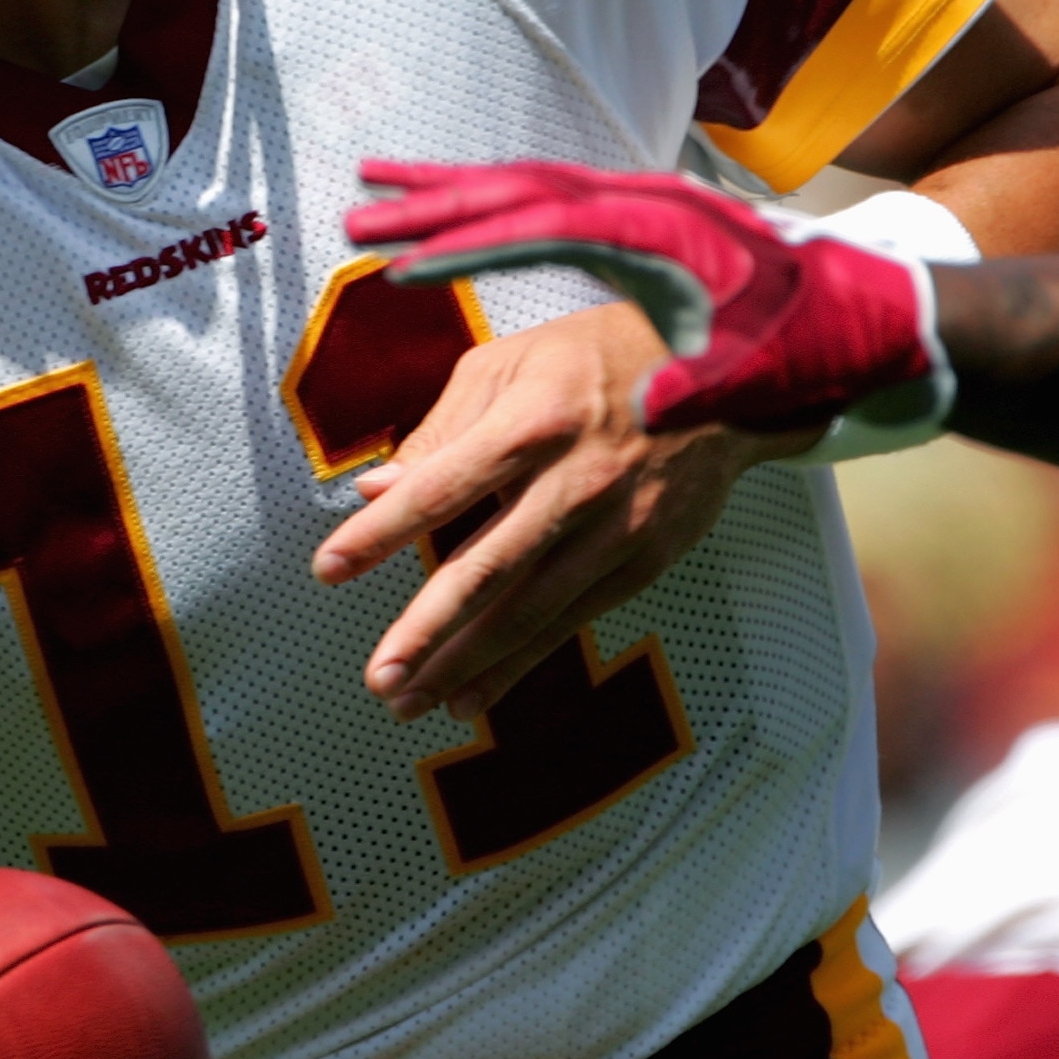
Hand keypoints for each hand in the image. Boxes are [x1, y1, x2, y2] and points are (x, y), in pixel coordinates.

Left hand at [312, 299, 784, 718]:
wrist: (729, 370)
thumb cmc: (603, 355)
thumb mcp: (515, 360)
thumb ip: (444, 427)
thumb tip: (378, 488)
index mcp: (534, 419)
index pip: (441, 486)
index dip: (381, 533)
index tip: (328, 569)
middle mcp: (575, 480)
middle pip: (487, 568)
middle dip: (426, 631)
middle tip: (378, 677)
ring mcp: (616, 527)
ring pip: (529, 611)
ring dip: (466, 665)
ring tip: (409, 702)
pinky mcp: (645, 560)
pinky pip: (571, 623)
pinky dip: (520, 665)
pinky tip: (474, 697)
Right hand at [344, 160, 942, 437]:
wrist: (877, 304)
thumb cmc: (821, 340)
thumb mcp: (767, 373)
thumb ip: (707, 392)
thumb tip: (650, 415)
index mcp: (668, 236)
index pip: (552, 228)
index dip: (473, 243)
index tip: (406, 260)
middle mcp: (644, 205)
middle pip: (523, 189)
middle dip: (437, 202)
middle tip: (361, 217)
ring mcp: (641, 205)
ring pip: (528, 183)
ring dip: (452, 191)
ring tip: (373, 194)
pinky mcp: (639, 219)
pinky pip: (546, 199)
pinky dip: (488, 204)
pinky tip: (444, 215)